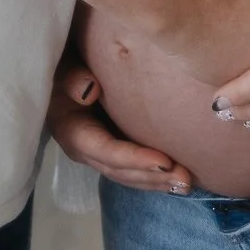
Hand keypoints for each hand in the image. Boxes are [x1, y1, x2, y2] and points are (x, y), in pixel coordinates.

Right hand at [48, 52, 195, 194]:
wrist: (65, 68)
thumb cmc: (67, 64)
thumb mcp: (63, 67)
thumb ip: (71, 76)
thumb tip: (89, 89)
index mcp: (71, 131)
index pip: (105, 150)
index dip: (133, 159)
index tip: (164, 162)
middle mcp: (84, 150)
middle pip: (119, 170)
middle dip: (152, 177)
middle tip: (185, 179)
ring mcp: (98, 153)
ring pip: (128, 176)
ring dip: (157, 181)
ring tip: (186, 184)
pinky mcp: (112, 149)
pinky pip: (133, 169)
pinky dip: (154, 175)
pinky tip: (176, 178)